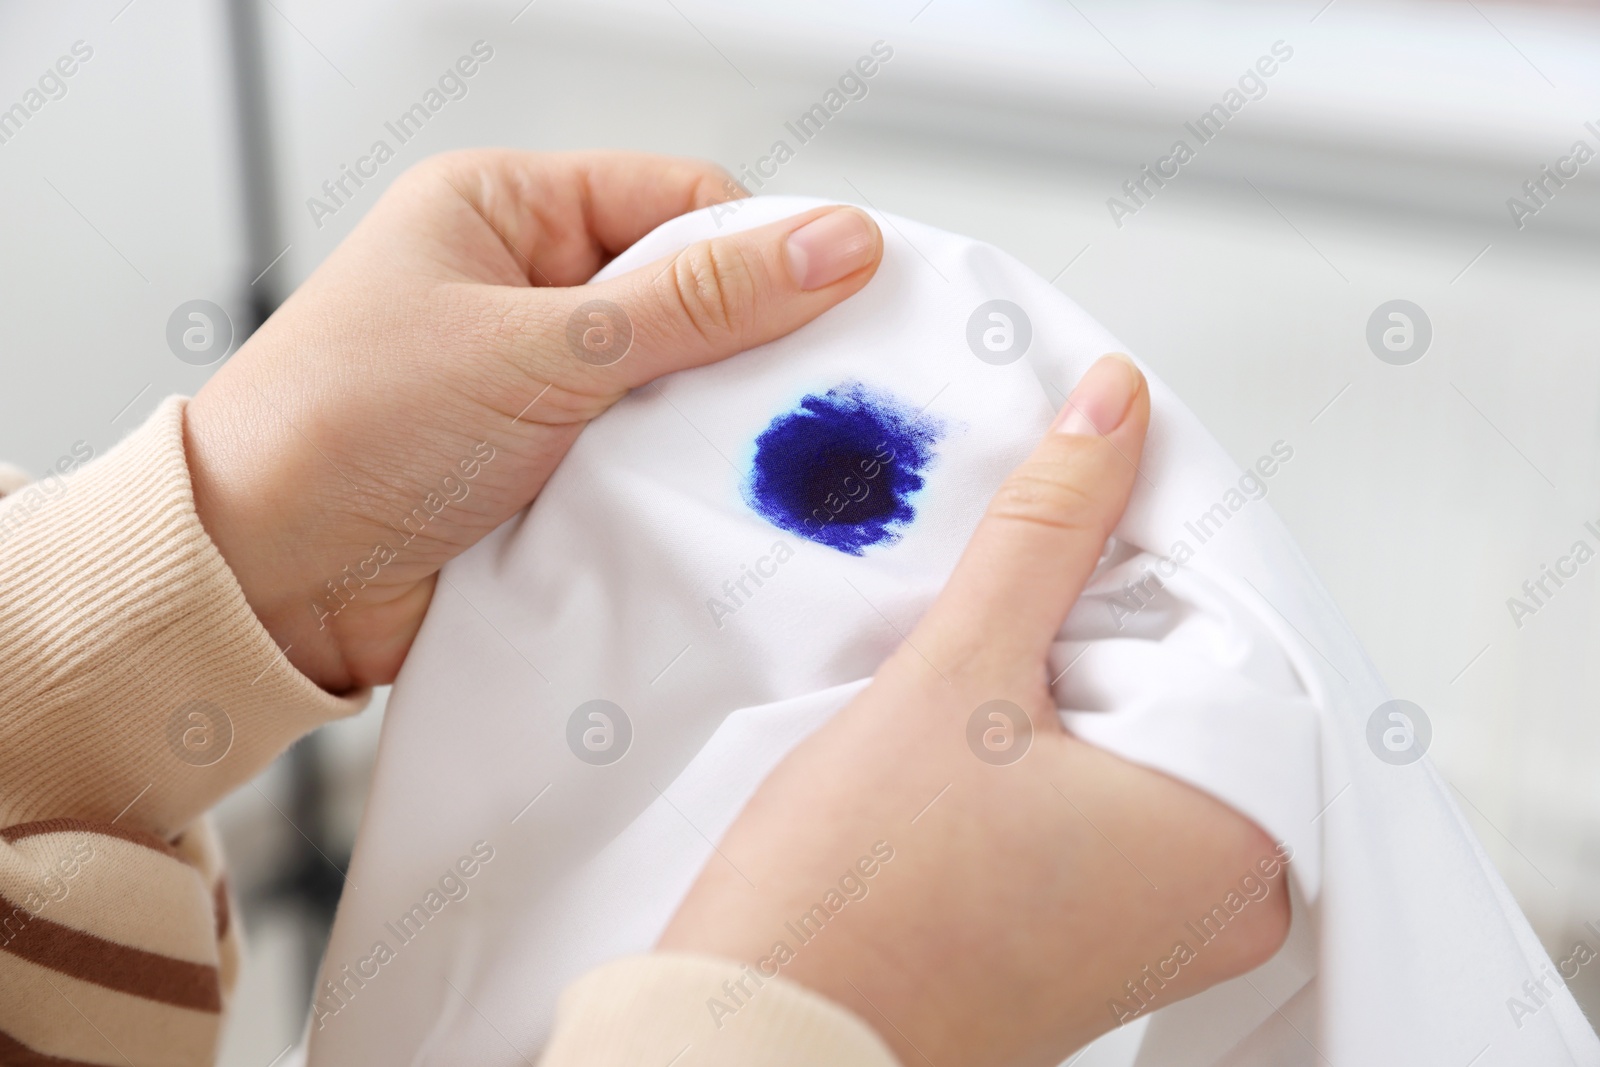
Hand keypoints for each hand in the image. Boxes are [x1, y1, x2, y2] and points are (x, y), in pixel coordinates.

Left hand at [184, 150, 881, 691]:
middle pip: (688, 298)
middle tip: (812, 397)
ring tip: (755, 459)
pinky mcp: (549, 470)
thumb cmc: (345, 430)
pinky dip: (678, 483)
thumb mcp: (540, 348)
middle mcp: (526, 292)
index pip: (676, 202)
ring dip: (711, 428)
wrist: (261, 584)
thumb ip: (694, 305)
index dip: (762, 249)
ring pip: (677, 389)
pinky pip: (646, 461)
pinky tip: (708, 504)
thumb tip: (833, 244)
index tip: (839, 300)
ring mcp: (539, 386)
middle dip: (745, 350)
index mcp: (505, 211)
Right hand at [658, 355, 1291, 1065]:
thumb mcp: (957, 679)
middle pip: (1196, 680)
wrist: (761, 1039)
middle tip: (1002, 599)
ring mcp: (1163, 922)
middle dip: (1100, 616)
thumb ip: (1049, 531)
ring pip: (1143, 729)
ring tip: (970, 683)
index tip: (1075, 494)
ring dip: (1064, 674)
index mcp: (1241, 840)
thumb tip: (1113, 414)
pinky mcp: (1099, 928)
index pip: (1242, 629)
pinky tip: (970, 733)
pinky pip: (1107, 791)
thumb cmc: (853, 910)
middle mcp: (1228, 897)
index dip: (1149, 547)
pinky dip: (1049, 740)